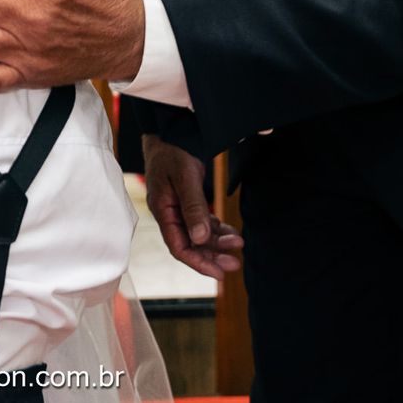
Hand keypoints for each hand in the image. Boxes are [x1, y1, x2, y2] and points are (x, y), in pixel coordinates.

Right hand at [143, 137, 242, 278]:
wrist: (171, 129)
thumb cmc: (174, 150)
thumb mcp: (185, 177)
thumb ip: (193, 208)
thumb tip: (200, 239)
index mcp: (163, 211)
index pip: (179, 247)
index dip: (198, 263)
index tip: (219, 273)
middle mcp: (169, 214)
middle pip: (190, 245)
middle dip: (212, 255)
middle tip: (236, 263)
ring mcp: (178, 208)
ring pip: (198, 234)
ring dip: (218, 242)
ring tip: (239, 244)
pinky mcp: (187, 201)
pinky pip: (202, 222)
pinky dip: (216, 229)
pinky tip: (231, 232)